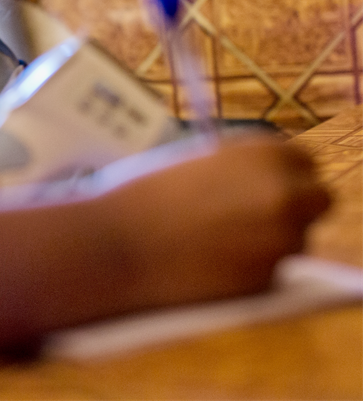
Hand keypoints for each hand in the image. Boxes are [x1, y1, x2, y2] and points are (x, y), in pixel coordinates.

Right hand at [105, 135, 330, 307]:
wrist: (115, 244)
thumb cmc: (140, 195)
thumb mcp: (193, 160)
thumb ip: (236, 167)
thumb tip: (257, 180)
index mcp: (264, 153)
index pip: (304, 160)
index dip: (284, 174)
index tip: (265, 185)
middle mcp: (284, 193)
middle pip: (318, 200)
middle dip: (294, 207)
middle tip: (256, 216)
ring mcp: (281, 240)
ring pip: (295, 239)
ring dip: (268, 240)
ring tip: (214, 241)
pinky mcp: (267, 280)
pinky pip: (270, 272)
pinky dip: (247, 270)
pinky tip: (207, 263)